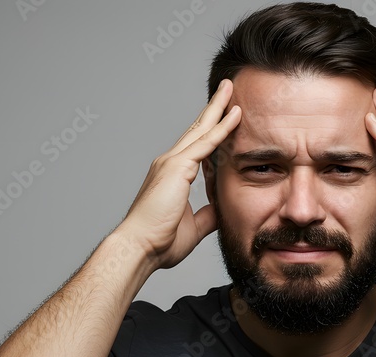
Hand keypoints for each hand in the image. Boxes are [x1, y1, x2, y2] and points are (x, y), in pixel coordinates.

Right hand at [120, 79, 240, 269]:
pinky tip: (235, 114)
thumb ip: (208, 214)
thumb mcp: (194, 226)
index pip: (197, 146)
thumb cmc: (160, 242)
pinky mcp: (177, 167)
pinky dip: (222, 127)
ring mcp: (172, 162)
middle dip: (213, 108)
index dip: (211, 130)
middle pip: (197, 129)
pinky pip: (206, 143)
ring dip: (218, 107)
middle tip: (226, 89)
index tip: (225, 116)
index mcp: (172, 175)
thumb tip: (221, 208)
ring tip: (230, 88)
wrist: (140, 248)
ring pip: (201, 129)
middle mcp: (170, 163)